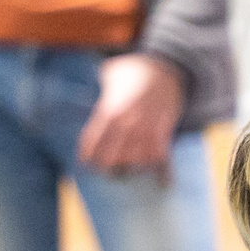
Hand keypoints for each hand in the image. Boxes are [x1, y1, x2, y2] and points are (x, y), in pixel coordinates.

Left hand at [77, 53, 184, 176]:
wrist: (168, 66)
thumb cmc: (135, 70)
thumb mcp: (110, 73)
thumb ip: (98, 88)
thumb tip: (81, 87)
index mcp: (110, 110)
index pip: (93, 141)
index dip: (88, 156)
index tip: (86, 162)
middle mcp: (128, 123)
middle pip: (114, 158)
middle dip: (110, 168)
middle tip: (109, 172)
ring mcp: (147, 129)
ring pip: (138, 161)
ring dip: (135, 170)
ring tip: (130, 173)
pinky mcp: (165, 131)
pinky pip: (164, 157)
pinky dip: (165, 172)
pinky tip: (165, 184)